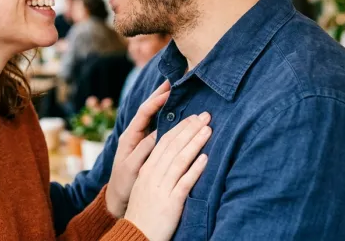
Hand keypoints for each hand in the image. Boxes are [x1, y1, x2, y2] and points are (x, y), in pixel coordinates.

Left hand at [105, 81, 171, 217]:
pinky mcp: (144, 145)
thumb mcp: (132, 168)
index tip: (170, 90)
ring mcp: (139, 139)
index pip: (144, 112)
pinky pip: (156, 126)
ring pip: (152, 116)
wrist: (117, 199)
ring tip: (176, 90)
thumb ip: (142, 151)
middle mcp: (133, 134)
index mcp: (129, 137)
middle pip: (148, 109)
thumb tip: (156, 134)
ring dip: (163, 103)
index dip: (156, 100)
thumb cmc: (123, 185)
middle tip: (174, 81)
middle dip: (160, 95)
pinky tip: (175, 111)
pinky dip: (165, 116)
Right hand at [124, 113, 211, 240]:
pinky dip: (195, 169)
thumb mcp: (146, 185)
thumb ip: (157, 169)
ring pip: (179, 160)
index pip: (164, 142)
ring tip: (208, 130)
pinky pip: (184, 182)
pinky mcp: (171, 202)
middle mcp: (153, 175)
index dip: (179, 128)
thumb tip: (173, 154)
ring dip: (195, 143)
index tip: (193, 117)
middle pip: (173, 146)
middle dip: (190, 129)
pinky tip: (205, 158)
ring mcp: (161, 188)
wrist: (136, 235)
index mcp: (147, 169)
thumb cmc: (144, 211)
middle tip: (205, 115)